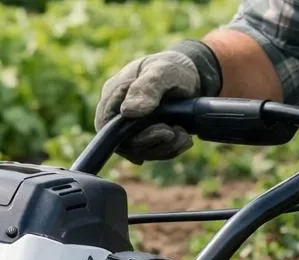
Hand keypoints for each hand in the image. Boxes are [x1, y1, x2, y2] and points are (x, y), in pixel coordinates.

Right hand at [95, 42, 217, 163]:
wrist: (193, 74)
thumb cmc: (173, 68)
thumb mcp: (163, 72)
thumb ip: (146, 88)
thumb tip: (128, 112)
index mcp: (114, 95)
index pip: (106, 125)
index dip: (127, 137)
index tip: (161, 131)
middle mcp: (119, 114)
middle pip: (124, 143)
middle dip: (152, 143)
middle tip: (173, 132)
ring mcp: (133, 127)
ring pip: (140, 151)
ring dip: (164, 148)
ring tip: (183, 135)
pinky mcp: (148, 137)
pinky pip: (153, 152)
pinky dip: (170, 149)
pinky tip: (184, 138)